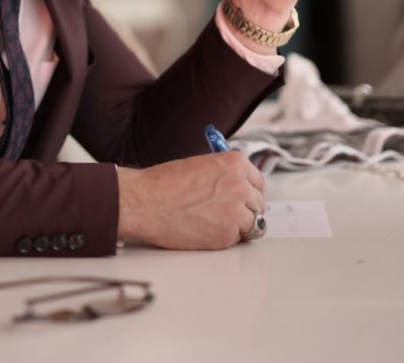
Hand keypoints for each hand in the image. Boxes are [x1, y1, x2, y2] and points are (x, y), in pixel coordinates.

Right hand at [117, 152, 265, 248]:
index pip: (258, 181)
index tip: (245, 198)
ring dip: (239, 226)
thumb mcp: (200, 166)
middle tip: (228, 214)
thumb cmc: (163, 184)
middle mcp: (240, 185)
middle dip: (246, 210)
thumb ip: (223, 175)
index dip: (250, 192)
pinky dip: (226, 238)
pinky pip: (237, 239)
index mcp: (234, 163)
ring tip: (215, 223)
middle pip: (258, 203)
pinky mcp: (227, 234)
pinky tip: (206, 230)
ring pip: (253, 223)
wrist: (144, 202)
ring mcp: (236, 211)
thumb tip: (236, 186)